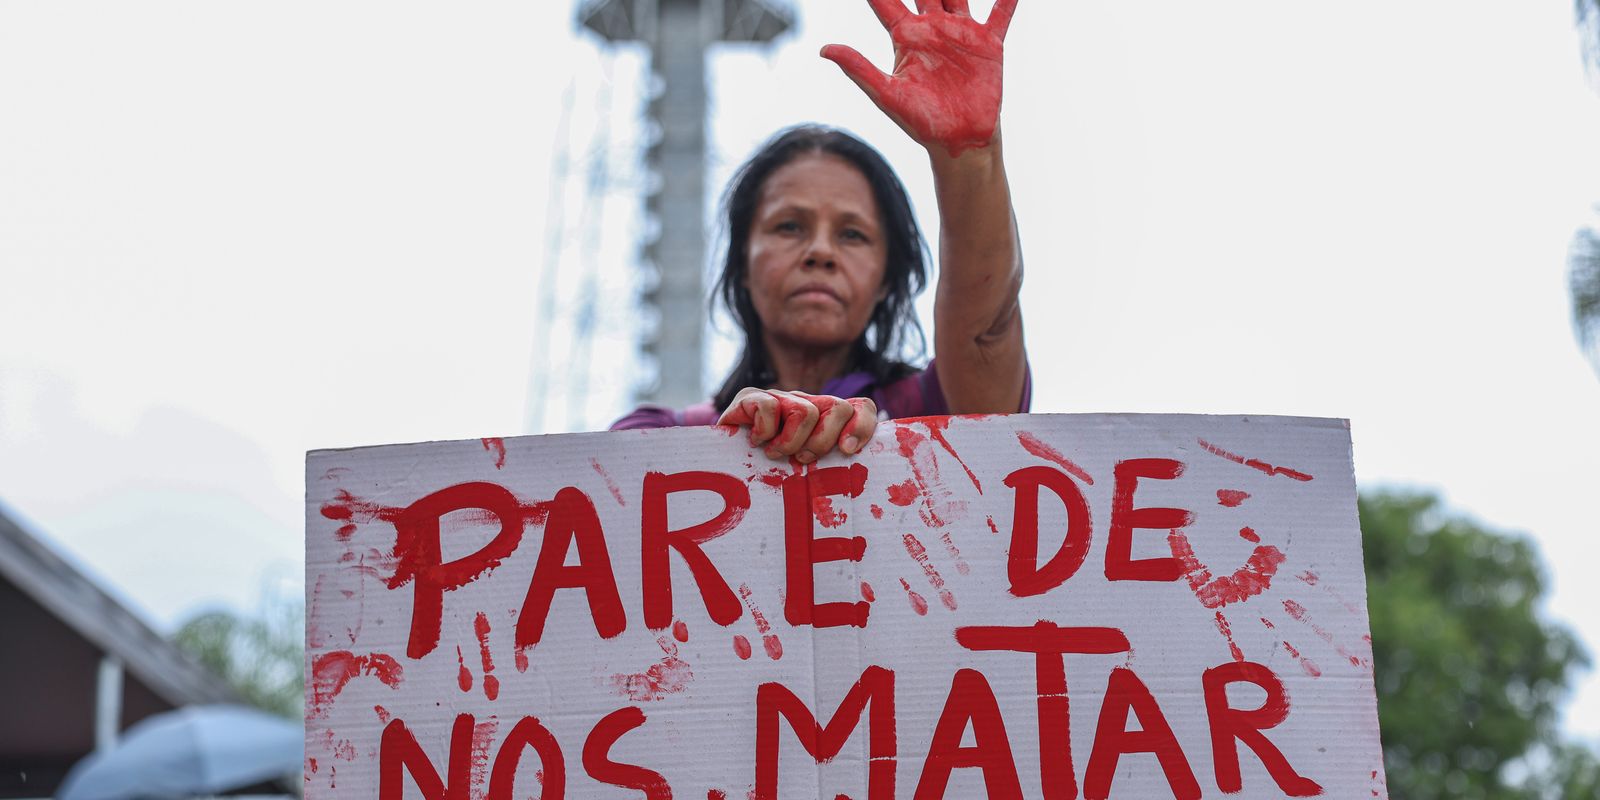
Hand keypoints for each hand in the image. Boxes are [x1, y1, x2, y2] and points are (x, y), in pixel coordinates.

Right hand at [717, 388, 877, 462]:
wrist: (719, 467)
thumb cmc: (771, 478)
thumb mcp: (808, 475)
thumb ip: (832, 467)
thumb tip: (856, 470)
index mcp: (824, 419)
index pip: (859, 406)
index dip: (862, 426)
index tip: (848, 451)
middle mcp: (805, 403)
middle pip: (839, 407)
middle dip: (823, 442)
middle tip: (802, 460)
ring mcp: (778, 398)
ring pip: (806, 411)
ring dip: (791, 442)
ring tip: (774, 454)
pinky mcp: (750, 397)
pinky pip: (769, 408)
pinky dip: (764, 432)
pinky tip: (755, 442)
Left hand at [821, 0, 1017, 156]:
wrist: (959, 141)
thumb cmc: (921, 123)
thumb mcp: (887, 95)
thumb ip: (859, 69)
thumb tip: (823, 49)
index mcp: (905, 37)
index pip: (886, 0)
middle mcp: (933, 28)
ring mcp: (961, 33)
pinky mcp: (989, 45)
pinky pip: (1000, 14)